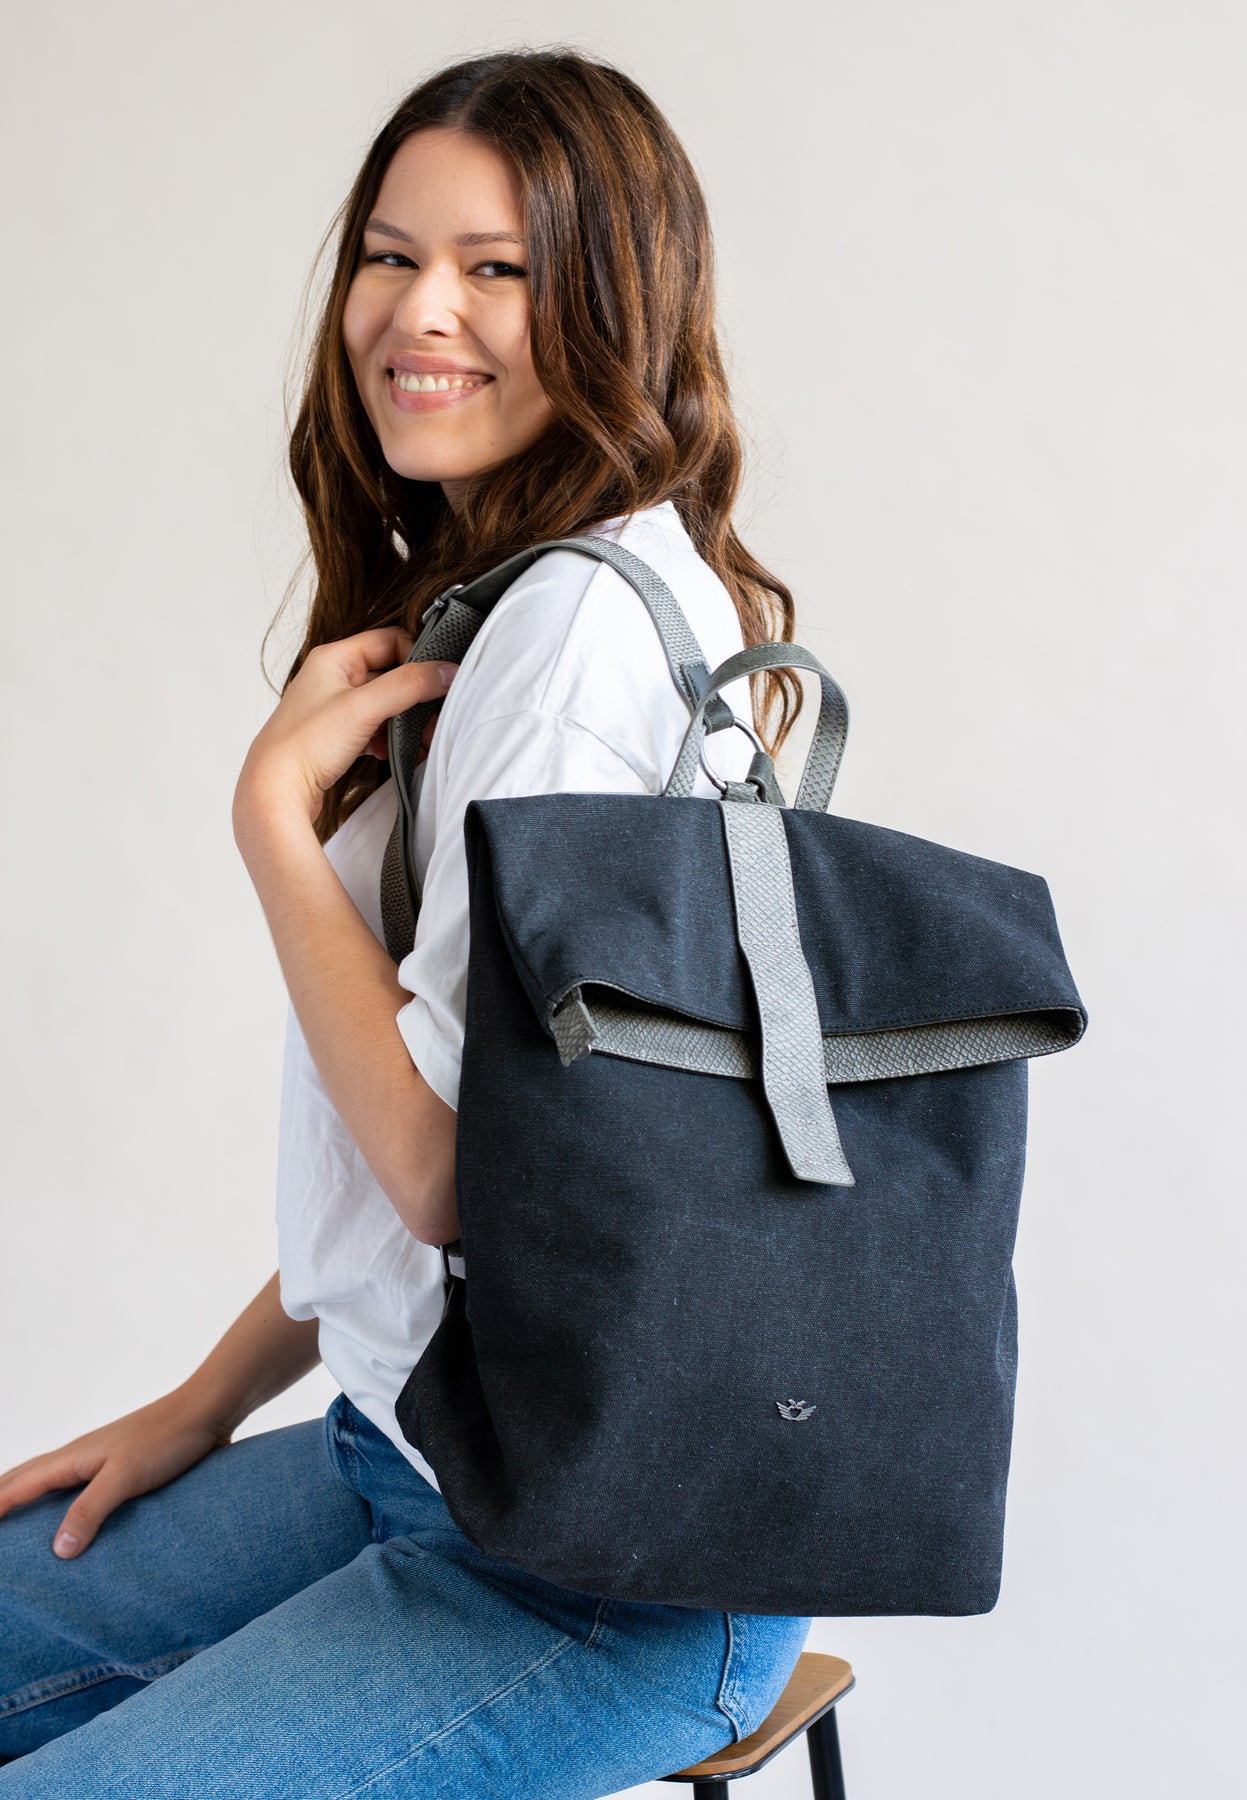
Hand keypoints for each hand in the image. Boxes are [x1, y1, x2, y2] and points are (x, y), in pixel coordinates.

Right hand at [0, 1387, 234, 1558]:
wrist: (207, 1411)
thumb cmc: (167, 1438)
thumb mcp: (125, 1476)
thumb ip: (90, 1509)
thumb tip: (57, 1551)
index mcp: (71, 1458)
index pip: (17, 1487)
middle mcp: (79, 1458)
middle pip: (26, 1479)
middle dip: (0, 1499)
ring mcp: (101, 1462)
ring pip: (51, 1482)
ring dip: (27, 1499)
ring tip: (15, 1526)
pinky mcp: (124, 1470)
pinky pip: (79, 1489)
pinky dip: (62, 1503)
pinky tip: (75, 1520)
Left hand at [235, 627, 458, 828]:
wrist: (273, 794)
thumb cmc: (304, 746)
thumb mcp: (363, 707)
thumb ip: (409, 685)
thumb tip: (448, 671)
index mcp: (333, 658)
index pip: (390, 640)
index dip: (417, 658)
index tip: (436, 684)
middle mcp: (332, 678)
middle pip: (391, 674)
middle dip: (416, 699)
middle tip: (432, 722)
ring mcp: (333, 709)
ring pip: (385, 705)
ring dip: (405, 723)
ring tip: (417, 743)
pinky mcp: (335, 737)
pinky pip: (374, 729)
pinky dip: (387, 740)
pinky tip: (387, 755)